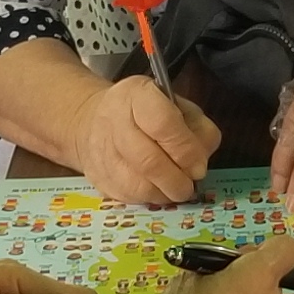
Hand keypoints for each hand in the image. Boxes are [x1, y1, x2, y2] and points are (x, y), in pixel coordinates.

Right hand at [79, 73, 222, 206]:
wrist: (94, 121)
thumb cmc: (145, 113)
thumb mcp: (179, 106)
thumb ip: (198, 129)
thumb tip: (199, 166)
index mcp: (138, 95)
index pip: (163, 124)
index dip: (186, 149)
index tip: (199, 165)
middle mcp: (114, 121)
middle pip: (149, 161)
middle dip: (177, 180)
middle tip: (190, 185)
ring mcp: (102, 152)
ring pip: (139, 186)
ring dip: (165, 193)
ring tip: (176, 188)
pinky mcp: (99, 178)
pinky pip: (131, 197)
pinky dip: (151, 198)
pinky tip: (158, 188)